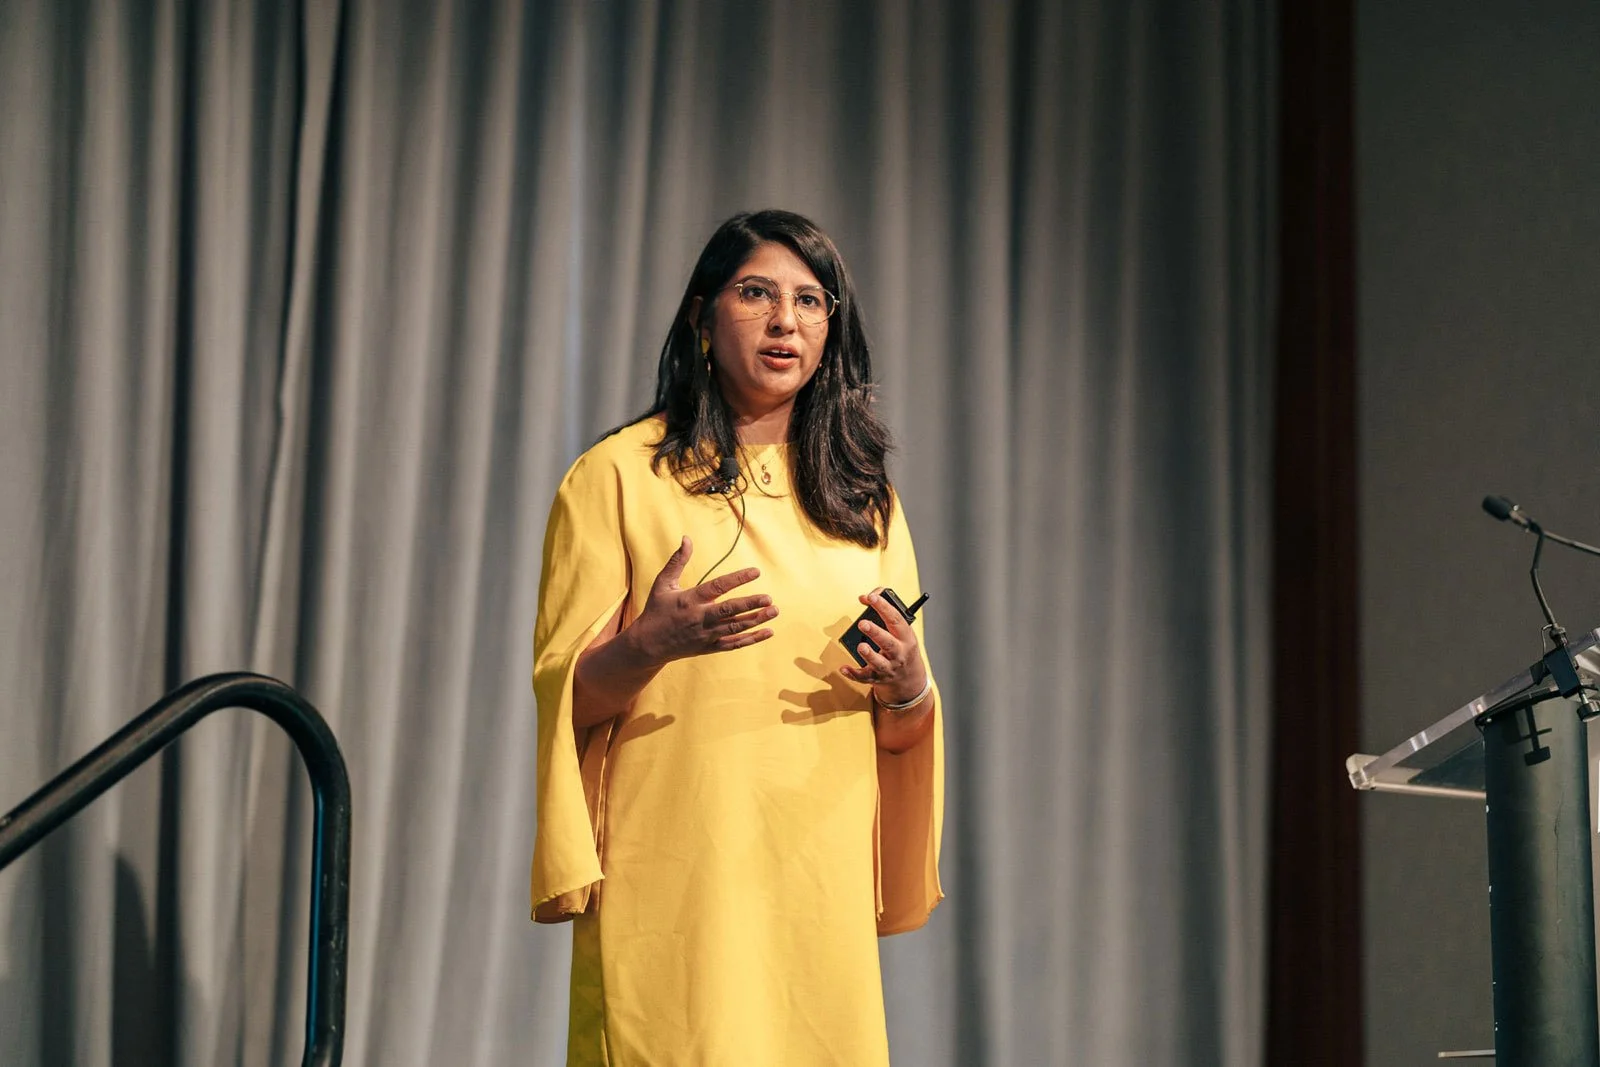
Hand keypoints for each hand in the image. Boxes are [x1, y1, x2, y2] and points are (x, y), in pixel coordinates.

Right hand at [627, 537, 777, 665]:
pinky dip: (752, 639)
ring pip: (735, 628)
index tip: (756, 571)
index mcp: (690, 599)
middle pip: (729, 610)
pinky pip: (734, 644)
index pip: (717, 586)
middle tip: (770, 598)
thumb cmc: (656, 610)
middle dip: (750, 604)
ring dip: (756, 620)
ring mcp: (706, 635)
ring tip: (774, 611)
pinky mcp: (709, 648)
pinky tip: (768, 632)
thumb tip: (686, 538)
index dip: (737, 579)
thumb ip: (677, 561)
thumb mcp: (663, 583)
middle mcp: (700, 618)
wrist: (648, 644)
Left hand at [839, 588, 926, 705]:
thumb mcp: (902, 629)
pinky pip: (864, 677)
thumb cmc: (902, 646)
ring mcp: (888, 667)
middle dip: (876, 633)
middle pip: (888, 643)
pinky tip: (843, 668)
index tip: (872, 597)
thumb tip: (865, 596)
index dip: (884, 607)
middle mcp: (899, 653)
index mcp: (906, 637)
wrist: (910, 677)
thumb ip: (885, 611)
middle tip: (863, 623)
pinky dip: (854, 674)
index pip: (896, 620)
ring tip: (861, 647)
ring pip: (879, 663)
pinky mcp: (877, 678)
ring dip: (869, 655)